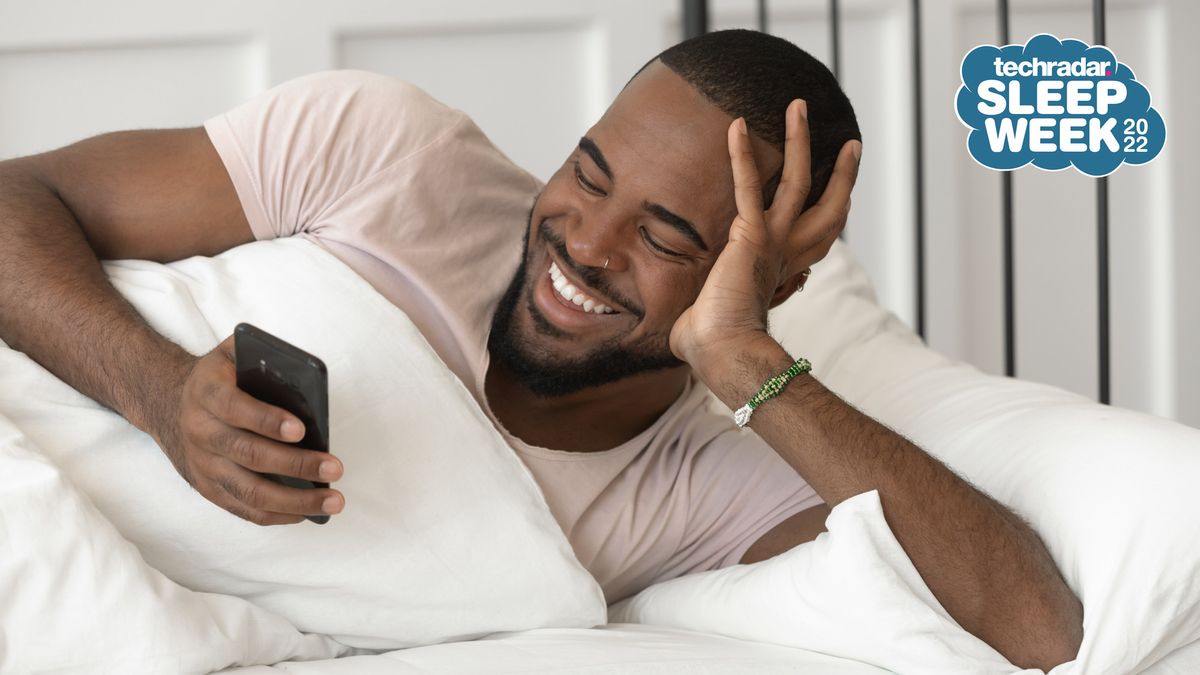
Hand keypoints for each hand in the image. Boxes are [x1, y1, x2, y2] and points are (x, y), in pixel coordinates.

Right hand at [151, 335, 344, 524]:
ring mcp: (203, 465)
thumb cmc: (219, 379)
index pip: (236, 408)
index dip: (267, 420)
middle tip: (335, 468)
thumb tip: (304, 373)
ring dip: (295, 500)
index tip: (301, 429)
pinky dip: (278, 514)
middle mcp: (201, 432)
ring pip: (249, 491)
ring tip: (333, 500)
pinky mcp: (208, 488)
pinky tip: (308, 511)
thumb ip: (260, 355)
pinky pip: (244, 509)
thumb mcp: (231, 354)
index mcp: (207, 393)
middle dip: (297, 464)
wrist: (170, 405)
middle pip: (250, 455)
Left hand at [669, 99, 861, 370]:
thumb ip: (704, 315)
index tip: (840, 197)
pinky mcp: (751, 234)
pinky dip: (742, 155)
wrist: (722, 351)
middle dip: (841, 174)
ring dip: (799, 141)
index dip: (832, 214)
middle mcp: (789, 254)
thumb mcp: (713, 321)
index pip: (818, 238)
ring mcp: (774, 242)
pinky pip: (750, 185)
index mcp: (785, 272)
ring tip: (796, 106)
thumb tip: (678, 335)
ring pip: (799, 183)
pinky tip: (736, 125)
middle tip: (848, 144)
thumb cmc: (714, 345)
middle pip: (829, 208)